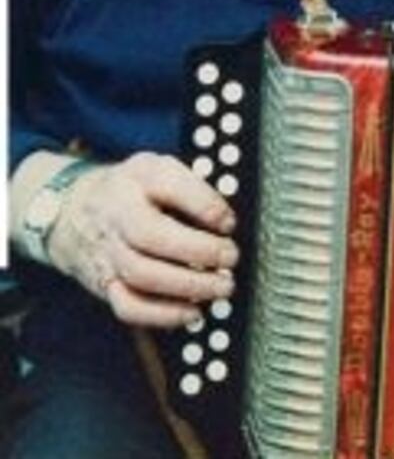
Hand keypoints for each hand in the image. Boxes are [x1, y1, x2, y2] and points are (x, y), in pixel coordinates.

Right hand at [48, 152, 238, 328]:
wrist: (73, 209)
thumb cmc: (131, 190)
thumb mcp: (159, 168)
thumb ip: (192, 187)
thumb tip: (224, 221)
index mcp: (137, 178)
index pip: (168, 185)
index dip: (204, 205)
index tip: (228, 222)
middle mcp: (118, 215)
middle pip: (152, 236)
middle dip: (199, 250)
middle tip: (230, 256)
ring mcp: (108, 252)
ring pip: (142, 276)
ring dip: (188, 285)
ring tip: (221, 286)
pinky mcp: (105, 284)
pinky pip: (129, 307)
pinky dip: (164, 315)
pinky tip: (193, 312)